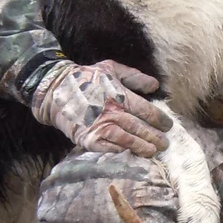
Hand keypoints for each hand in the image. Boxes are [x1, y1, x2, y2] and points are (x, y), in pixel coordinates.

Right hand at [30, 59, 172, 156]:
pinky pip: (107, 148)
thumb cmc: (86, 77)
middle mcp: (111, 112)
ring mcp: (98, 126)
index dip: (159, 119)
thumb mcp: (111, 68)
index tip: (168, 126)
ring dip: (141, 147)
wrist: (54, 90)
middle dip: (154, 137)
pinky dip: (120, 152)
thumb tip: (155, 85)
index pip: (145, 110)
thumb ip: (134, 76)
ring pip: (125, 140)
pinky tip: (130, 154)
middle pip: (138, 128)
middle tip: (165, 145)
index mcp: (119, 95)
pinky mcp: (86, 138)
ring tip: (153, 152)